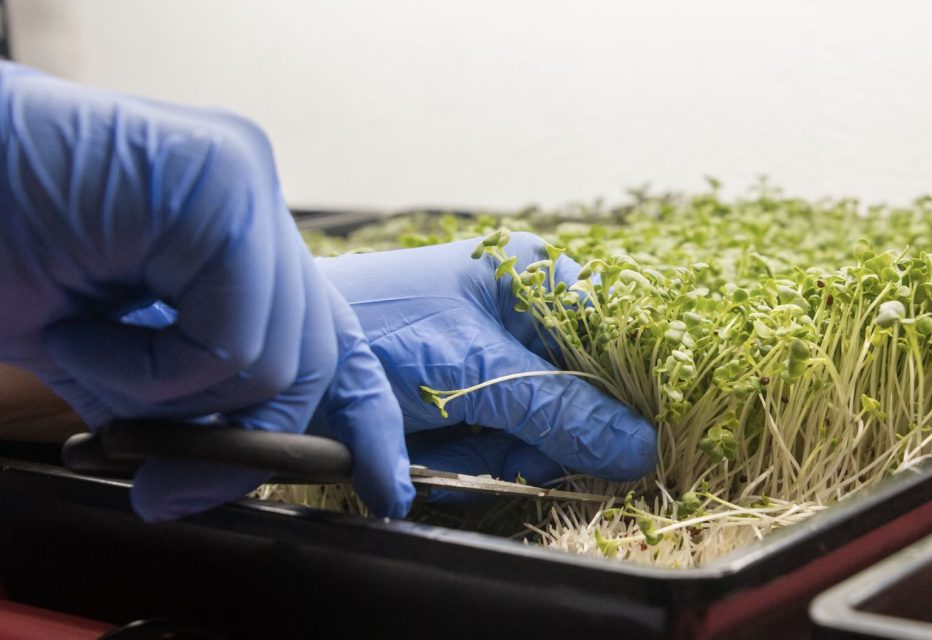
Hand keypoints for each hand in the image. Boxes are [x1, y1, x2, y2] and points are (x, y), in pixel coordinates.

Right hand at [0, 63, 414, 519]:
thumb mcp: (104, 350)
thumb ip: (176, 397)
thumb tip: (210, 479)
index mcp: (237, 229)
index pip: (327, 331)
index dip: (364, 416)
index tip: (386, 490)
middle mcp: (256, 199)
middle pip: (311, 357)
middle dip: (248, 443)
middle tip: (163, 491)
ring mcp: (246, 186)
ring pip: (274, 361)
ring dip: (161, 396)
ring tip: (75, 346)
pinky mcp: (223, 188)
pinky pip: (230, 341)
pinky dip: (148, 371)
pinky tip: (76, 330)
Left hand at [317, 234, 656, 492]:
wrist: (279, 368)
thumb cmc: (375, 335)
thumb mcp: (473, 371)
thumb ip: (560, 411)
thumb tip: (642, 448)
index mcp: (535, 273)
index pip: (613, 338)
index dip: (622, 395)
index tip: (629, 442)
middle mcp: (524, 312)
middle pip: (581, 394)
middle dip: (541, 433)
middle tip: (492, 436)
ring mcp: (495, 359)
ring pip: (543, 431)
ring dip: (497, 453)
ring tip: (441, 438)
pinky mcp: (468, 400)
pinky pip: (502, 447)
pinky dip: (470, 462)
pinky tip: (431, 451)